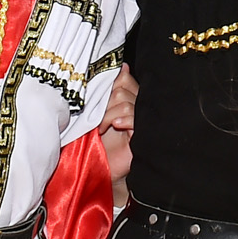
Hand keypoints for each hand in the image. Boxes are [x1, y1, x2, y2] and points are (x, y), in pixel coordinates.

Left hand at [100, 65, 137, 189]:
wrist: (99, 171)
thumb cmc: (96, 144)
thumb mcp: (96, 114)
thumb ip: (106, 91)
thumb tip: (121, 67)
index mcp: (128, 100)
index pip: (124, 78)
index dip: (111, 84)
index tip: (98, 97)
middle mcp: (136, 109)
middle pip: (123, 88)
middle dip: (105, 102)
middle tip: (96, 118)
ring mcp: (140, 122)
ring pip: (125, 102)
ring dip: (107, 114)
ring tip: (101, 128)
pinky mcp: (141, 137)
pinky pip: (133, 117)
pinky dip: (121, 119)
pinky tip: (114, 126)